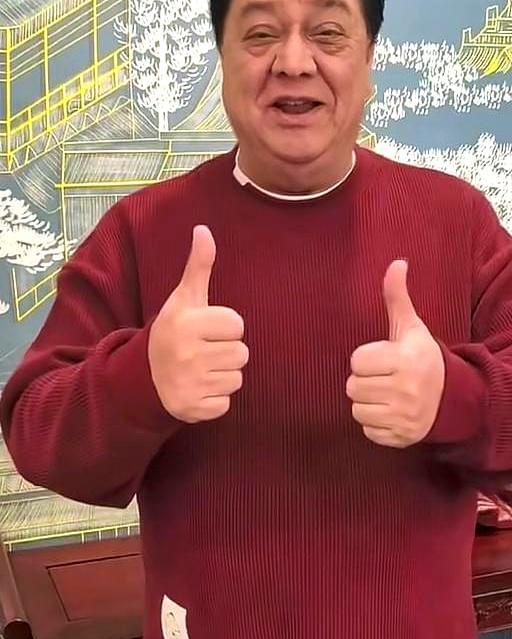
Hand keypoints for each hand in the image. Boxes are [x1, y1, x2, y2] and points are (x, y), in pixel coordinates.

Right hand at [148, 226, 248, 422]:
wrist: (143, 376)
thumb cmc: (174, 331)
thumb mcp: (184, 299)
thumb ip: (199, 266)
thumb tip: (204, 229)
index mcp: (187, 324)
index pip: (237, 325)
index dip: (225, 327)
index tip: (205, 329)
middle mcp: (188, 355)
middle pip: (241, 353)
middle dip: (226, 352)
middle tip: (202, 351)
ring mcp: (190, 384)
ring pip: (236, 379)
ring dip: (222, 375)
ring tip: (200, 369)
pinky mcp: (193, 409)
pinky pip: (226, 404)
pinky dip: (214, 399)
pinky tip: (197, 389)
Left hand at [346, 260, 444, 447]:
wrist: (455, 398)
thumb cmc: (424, 358)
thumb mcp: (411, 328)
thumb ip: (397, 297)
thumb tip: (396, 262)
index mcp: (406, 360)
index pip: (357, 361)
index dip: (366, 358)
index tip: (384, 359)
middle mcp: (406, 390)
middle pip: (352, 386)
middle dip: (365, 381)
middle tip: (384, 378)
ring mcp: (405, 416)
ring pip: (357, 410)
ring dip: (368, 403)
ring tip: (386, 394)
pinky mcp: (401, 437)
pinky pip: (368, 431)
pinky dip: (376, 424)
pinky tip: (392, 412)